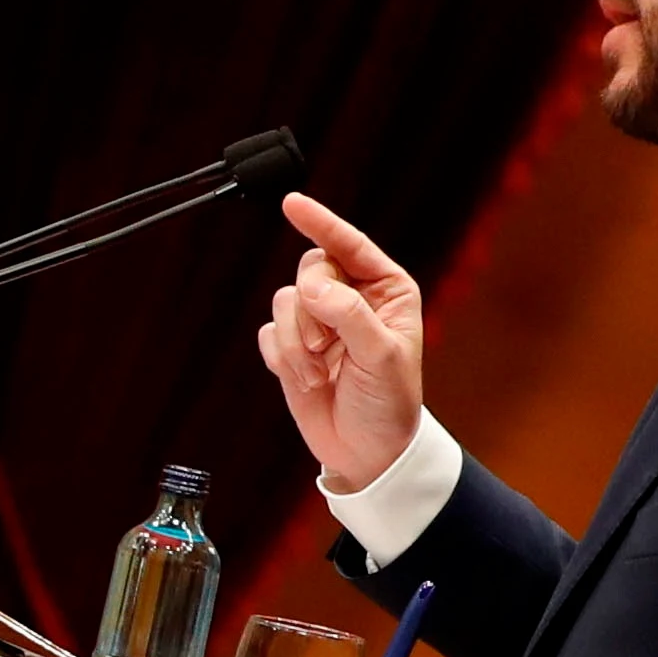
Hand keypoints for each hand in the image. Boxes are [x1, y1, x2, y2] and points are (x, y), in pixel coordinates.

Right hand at [255, 193, 425, 488]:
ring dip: (297, 342)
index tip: (291, 203)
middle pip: (309, 269)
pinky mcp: (292, 346)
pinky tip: (307, 380)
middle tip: (324, 345)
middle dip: (311, 309)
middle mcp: (350, 298)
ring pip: (284, 301)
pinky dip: (282, 358)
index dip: (320, 222)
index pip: (349, 244)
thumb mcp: (381, 355)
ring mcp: (319, 321)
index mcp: (385, 290)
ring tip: (319, 371)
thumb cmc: (389, 404)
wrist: (367, 453)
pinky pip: (268, 332)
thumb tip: (310, 286)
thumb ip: (348, 314)